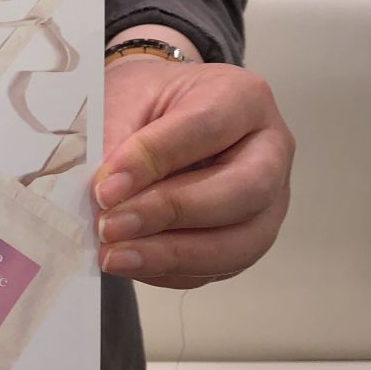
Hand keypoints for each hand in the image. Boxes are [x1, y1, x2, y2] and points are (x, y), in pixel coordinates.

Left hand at [94, 57, 294, 289]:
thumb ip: (115, 140)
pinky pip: (219, 268)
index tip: (105, 186)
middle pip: (243, 191)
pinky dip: (171, 271)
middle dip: (170, 213)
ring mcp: (268, 201)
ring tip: (114, 256)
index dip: (154, 159)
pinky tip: (131, 263)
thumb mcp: (124, 98)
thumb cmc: (146, 101)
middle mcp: (269, 151)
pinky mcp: (248, 238)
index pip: (206, 127)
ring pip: (239, 242)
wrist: (157, 113)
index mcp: (242, 98)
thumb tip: (101, 198)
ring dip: (170, 255)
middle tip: (110, 225)